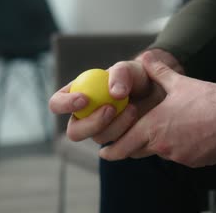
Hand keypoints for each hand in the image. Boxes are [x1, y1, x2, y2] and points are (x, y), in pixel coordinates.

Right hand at [49, 49, 182, 143]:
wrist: (158, 92)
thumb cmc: (138, 77)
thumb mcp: (131, 68)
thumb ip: (121, 74)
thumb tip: (114, 93)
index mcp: (76, 96)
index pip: (57, 103)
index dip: (65, 104)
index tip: (84, 99)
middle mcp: (84, 117)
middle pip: (74, 132)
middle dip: (91, 123)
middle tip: (110, 109)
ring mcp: (101, 132)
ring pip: (98, 139)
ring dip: (116, 126)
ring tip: (134, 108)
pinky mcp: (118, 143)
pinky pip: (119, 147)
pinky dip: (130, 134)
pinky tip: (141, 120)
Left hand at [99, 52, 215, 167]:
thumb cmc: (208, 97)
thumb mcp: (180, 82)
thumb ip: (159, 71)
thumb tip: (146, 57)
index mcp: (154, 126)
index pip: (122, 146)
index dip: (111, 150)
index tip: (105, 151)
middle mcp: (163, 145)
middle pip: (137, 152)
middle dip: (132, 147)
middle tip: (130, 141)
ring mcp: (179, 156)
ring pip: (161, 153)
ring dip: (159, 144)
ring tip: (170, 129)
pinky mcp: (194, 162)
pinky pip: (181, 157)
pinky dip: (180, 148)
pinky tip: (192, 134)